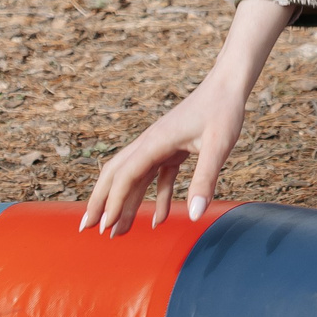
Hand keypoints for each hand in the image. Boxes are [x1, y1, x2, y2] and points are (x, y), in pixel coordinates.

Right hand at [80, 0, 296, 234]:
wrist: (228, 85)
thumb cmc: (223, 110)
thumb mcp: (218, 146)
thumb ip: (205, 180)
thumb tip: (194, 214)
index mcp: (155, 142)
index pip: (125, 176)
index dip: (113, 202)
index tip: (105, 226)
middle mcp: (151, 143)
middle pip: (116, 175)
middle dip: (101, 201)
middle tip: (87, 227)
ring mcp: (160, 146)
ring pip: (134, 178)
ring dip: (125, 204)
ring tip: (118, 231)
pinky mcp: (172, 149)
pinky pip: (157, 178)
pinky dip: (156, 198)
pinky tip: (158, 219)